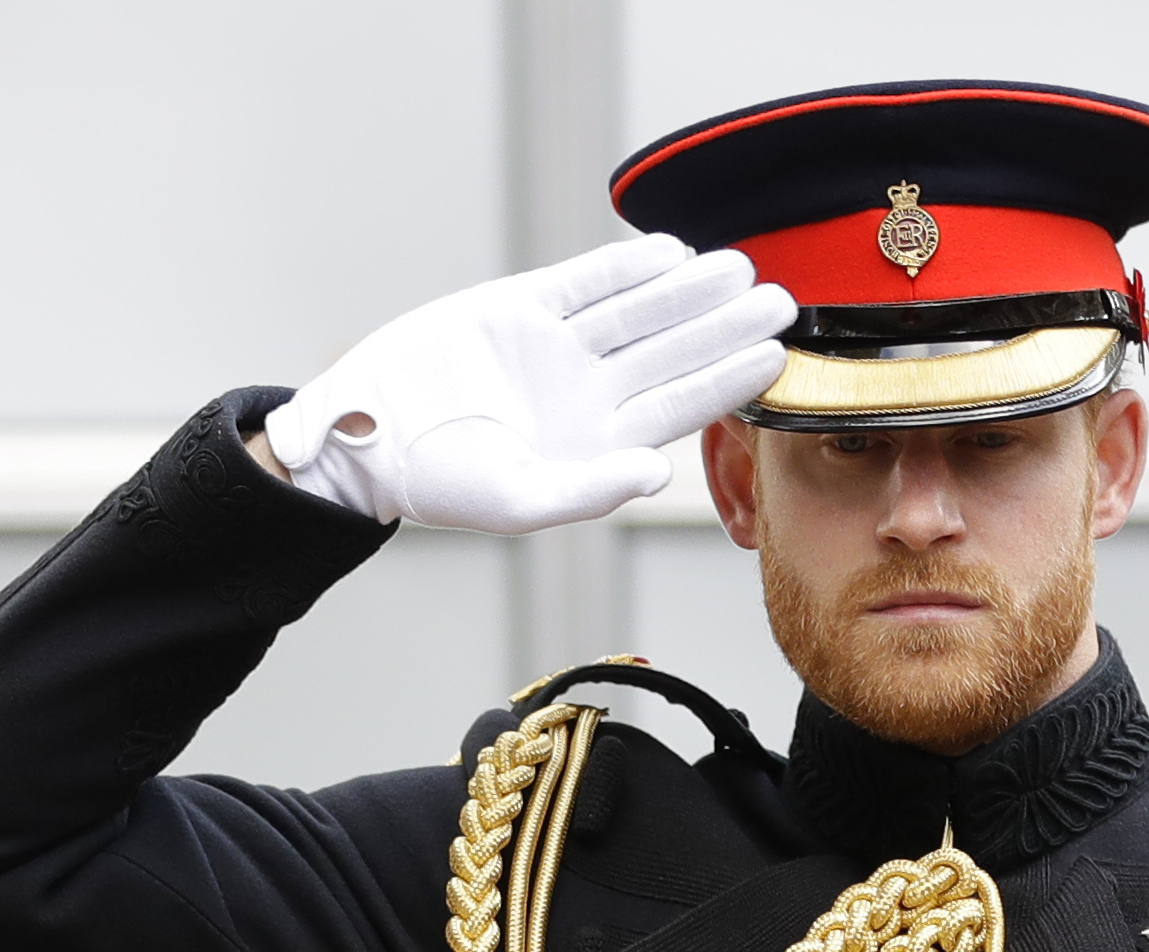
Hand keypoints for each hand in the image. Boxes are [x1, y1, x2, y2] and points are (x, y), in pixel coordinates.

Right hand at [257, 236, 795, 534]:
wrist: (366, 433)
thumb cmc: (435, 481)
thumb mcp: (516, 501)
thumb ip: (590, 491)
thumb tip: (656, 472)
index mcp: (595, 443)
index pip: (679, 405)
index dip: (728, 378)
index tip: (774, 353)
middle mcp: (586, 392)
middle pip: (672, 351)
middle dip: (725, 325)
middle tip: (782, 299)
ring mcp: (557, 348)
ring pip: (638, 312)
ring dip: (687, 291)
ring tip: (738, 269)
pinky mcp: (521, 309)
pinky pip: (585, 283)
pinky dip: (624, 267)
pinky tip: (669, 254)